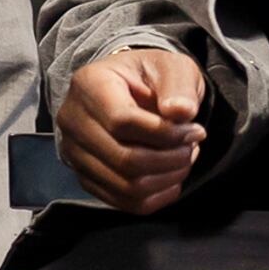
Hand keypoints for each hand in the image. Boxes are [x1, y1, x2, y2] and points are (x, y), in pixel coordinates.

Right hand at [55, 46, 208, 212]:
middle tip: (192, 146)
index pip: (122, 122)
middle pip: (125, 159)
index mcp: (89, 85)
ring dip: (168, 178)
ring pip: (127, 186)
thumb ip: (178, 86)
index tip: (196, 130)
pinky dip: (158, 195)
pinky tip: (171, 175)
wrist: (129, 89)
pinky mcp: (85, 176)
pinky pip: (124, 202)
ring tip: (183, 158)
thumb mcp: (172, 67)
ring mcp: (74, 152)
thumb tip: (181, 112)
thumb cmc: (151, 76)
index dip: (166, 133)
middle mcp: (72, 120)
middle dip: (172, 159)